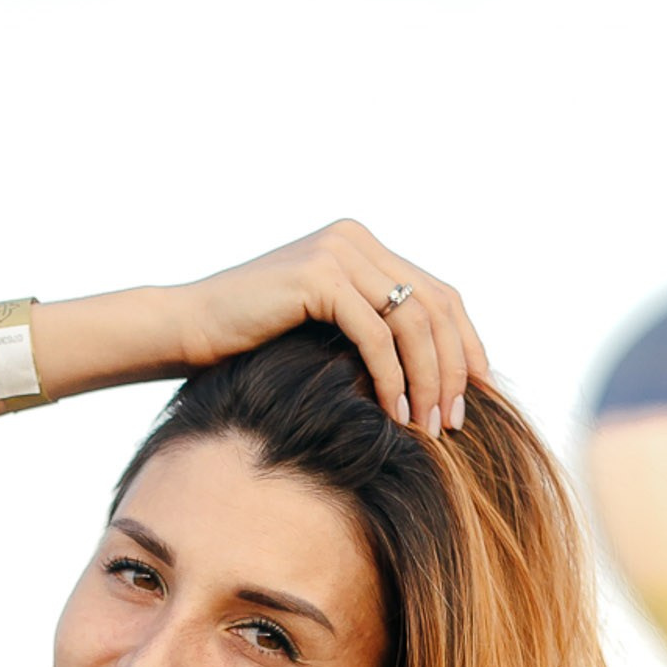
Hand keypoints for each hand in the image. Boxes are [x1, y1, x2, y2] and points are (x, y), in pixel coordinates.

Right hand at [174, 220, 488, 438]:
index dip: (467, 345)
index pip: (438, 294)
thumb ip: (367, 330)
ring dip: (427, 379)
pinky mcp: (320, 277)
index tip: (479, 395)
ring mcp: (339, 252)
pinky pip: (375, 333)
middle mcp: (356, 240)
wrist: (187, 328)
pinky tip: (393, 413)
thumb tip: (426, 377)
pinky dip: (391, 377)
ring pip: (412, 320)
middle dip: (454, 367)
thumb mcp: (321, 331)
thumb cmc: (247, 344)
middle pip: (435, 305)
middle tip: (456, 422)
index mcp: (362, 246)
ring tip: (428, 427)